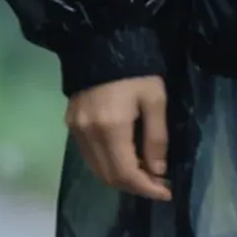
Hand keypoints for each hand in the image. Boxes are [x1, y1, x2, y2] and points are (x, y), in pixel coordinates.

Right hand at [65, 74, 171, 201]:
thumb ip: (156, 138)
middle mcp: (88, 134)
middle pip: (109, 176)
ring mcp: (75, 130)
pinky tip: (125, 159)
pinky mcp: (70, 124)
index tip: (165, 193)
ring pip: (97, 169)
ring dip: (121, 178)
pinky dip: (107, 164)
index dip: (146, 188)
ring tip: (145, 174)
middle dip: (135, 186)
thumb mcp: (155, 100)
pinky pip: (89, 156)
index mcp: (111, 128)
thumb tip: (157, 171)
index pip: (127, 173)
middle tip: (158, 185)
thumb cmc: (135, 71)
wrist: (101, 43)